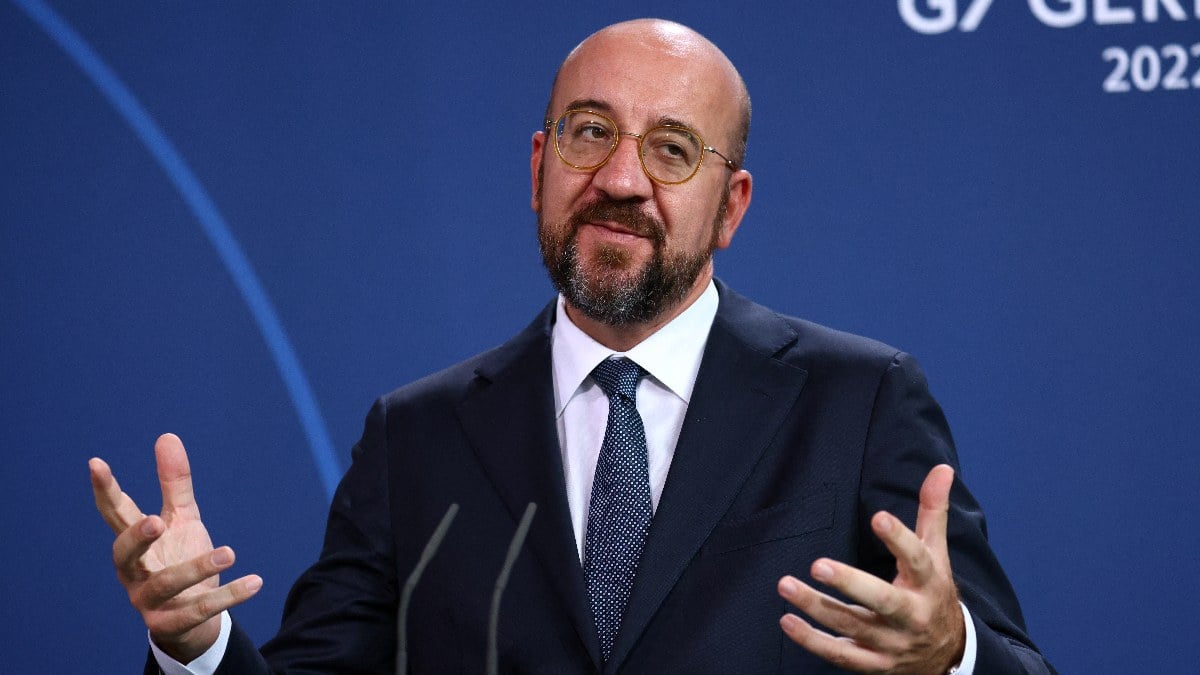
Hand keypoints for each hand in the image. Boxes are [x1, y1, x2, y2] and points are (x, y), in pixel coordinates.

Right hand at [90, 433, 261, 662]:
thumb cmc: (179, 558)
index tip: (96, 462)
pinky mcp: (172, 623)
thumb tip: (167, 436)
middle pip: (124, 555)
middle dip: (136, 538)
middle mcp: (134, 572)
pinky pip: (199, 610)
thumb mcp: (181, 519)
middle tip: (155, 521)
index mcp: (135, 543)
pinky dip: (228, 596)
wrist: (192, 618)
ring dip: (196, 568)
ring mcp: (149, 601)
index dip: (105, 489)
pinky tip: (255, 581)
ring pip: (166, 584)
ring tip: (230, 551)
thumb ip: (174, 483)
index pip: (115, 513)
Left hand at [777, 464, 964, 673]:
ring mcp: (892, 642)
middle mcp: (912, 615)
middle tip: (817, 564)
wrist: (949, 654)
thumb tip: (941, 468)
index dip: (899, 538)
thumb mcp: (938, 553)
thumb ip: (932, 511)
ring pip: (853, 627)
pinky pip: (841, 655)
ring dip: (817, 608)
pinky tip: (787, 620)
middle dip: (851, 584)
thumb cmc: (934, 592)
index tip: (878, 517)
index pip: (917, 559)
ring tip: (785, 585)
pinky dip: (812, 641)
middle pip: (883, 601)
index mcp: (929, 583)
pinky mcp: (874, 663)